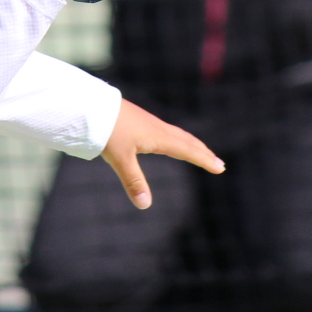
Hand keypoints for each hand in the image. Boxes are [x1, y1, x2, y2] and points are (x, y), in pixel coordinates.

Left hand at [101, 99, 223, 209]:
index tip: (220, 167)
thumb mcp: (120, 159)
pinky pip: (168, 131)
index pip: (187, 150)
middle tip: (219, 163)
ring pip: (178, 134)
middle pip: (187, 141)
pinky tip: (170, 141)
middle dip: (203, 153)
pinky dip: (178, 138)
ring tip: (200, 152)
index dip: (204, 160)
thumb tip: (145, 205)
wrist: (92, 106)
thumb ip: (133, 181)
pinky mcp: (141, 120)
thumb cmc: (107, 131)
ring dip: (192, 144)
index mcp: (158, 137)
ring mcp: (150, 123)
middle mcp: (158, 128)